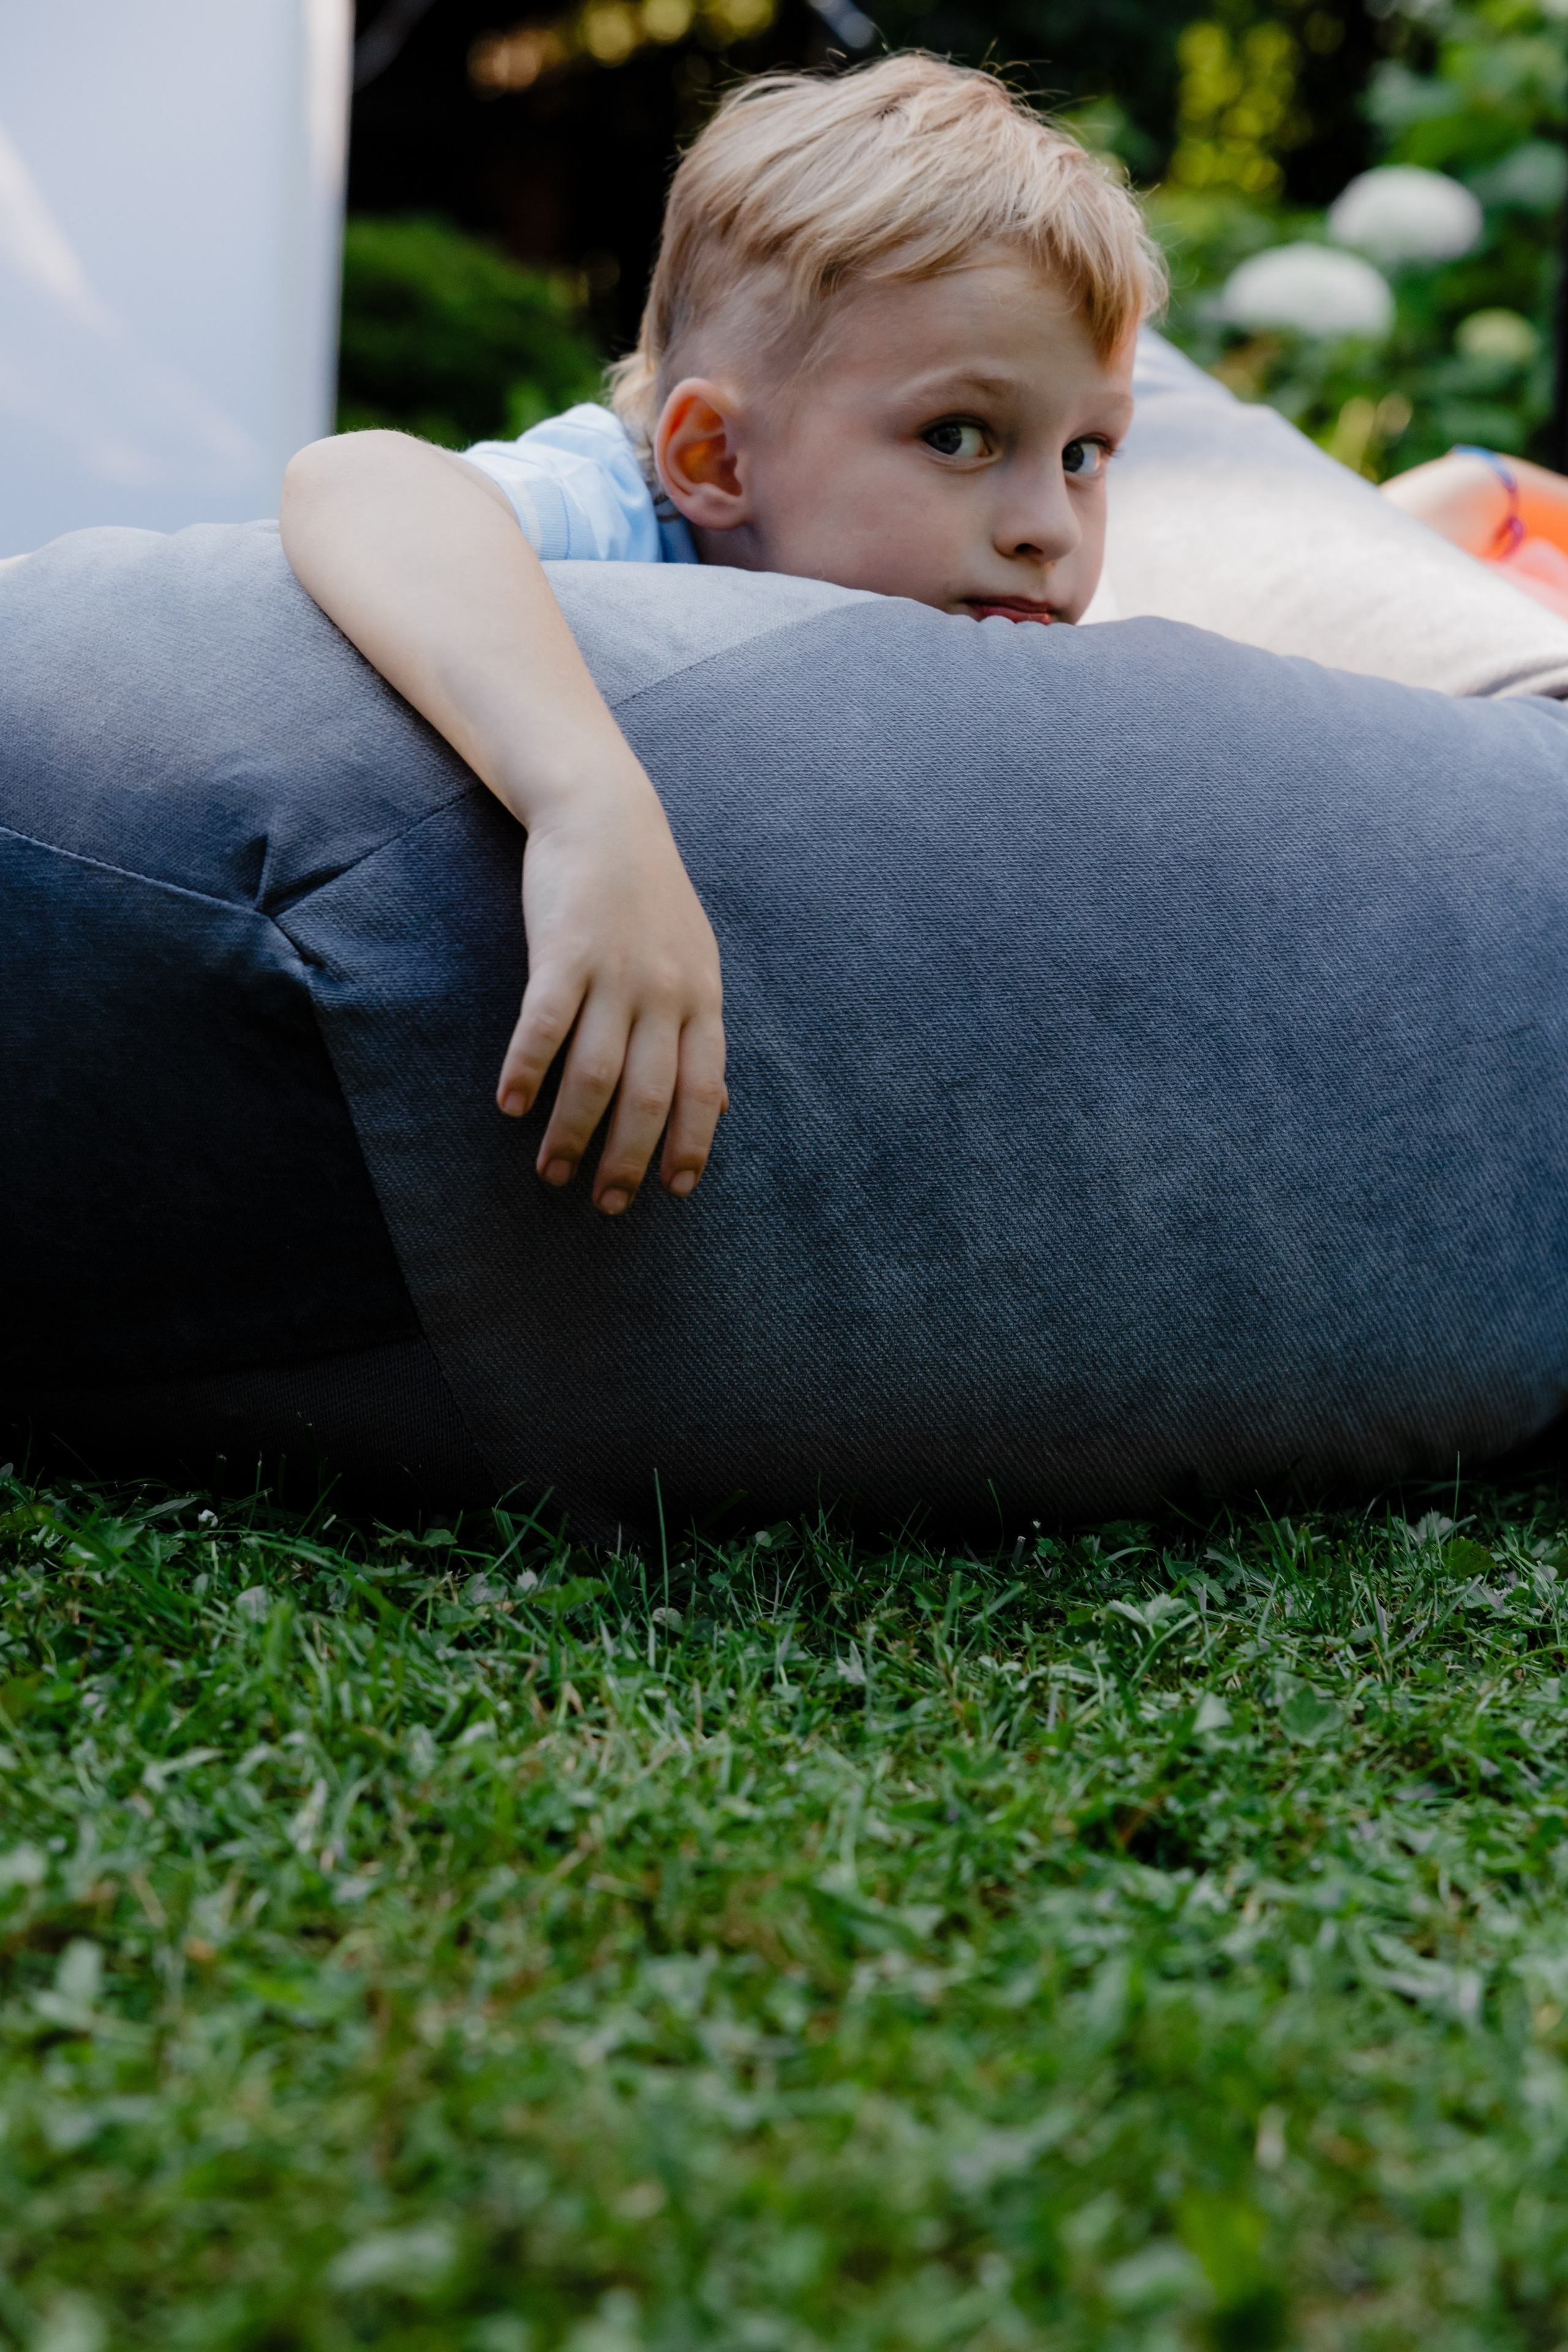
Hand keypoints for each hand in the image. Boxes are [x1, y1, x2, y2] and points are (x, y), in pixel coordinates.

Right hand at [495, 760, 726, 1214]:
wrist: (606, 815)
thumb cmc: (649, 897)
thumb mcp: (696, 962)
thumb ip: (702, 1034)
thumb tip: (721, 1104)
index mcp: (701, 998)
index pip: (704, 1089)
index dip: (690, 1145)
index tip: (674, 1190)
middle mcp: (664, 992)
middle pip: (649, 1096)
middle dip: (627, 1159)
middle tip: (606, 1203)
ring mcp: (614, 972)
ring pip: (595, 1074)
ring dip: (571, 1131)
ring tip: (551, 1172)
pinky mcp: (563, 952)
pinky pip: (545, 1026)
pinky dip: (527, 1072)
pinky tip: (510, 1106)